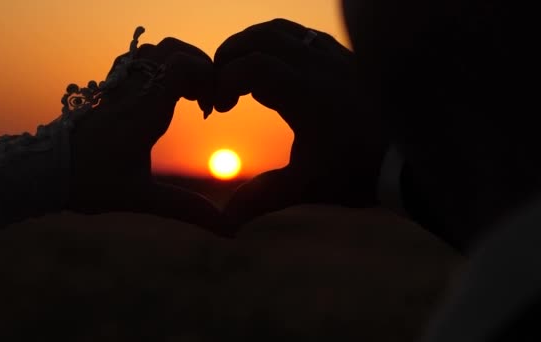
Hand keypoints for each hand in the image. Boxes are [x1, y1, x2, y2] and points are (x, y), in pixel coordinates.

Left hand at [68, 33, 220, 228]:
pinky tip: (161, 99)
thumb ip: (187, 209)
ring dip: (177, 66)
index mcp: (143, 110)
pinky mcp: (106, 91)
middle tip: (204, 99)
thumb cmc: (91, 184)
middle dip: (198, 67)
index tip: (210, 109)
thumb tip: (229, 230)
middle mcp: (130, 90)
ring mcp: (116, 87)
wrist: (42, 171)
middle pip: (172, 50)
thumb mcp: (143, 198)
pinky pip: (135, 63)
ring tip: (187, 96)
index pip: (182, 65)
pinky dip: (157, 70)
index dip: (207, 77)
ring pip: (152, 52)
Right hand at [213, 19, 388, 224]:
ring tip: (244, 72)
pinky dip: (282, 43)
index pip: (248, 66)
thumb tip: (226, 223)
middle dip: (231, 55)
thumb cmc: (360, 172)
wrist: (413, 158)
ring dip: (255, 44)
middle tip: (221, 84)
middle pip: (260, 37)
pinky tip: (280, 69)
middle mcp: (318, 65)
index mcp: (303, 93)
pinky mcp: (348, 57)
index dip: (221, 82)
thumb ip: (262, 198)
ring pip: (284, 29)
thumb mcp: (306, 186)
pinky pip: (306, 35)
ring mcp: (336, 56)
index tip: (219, 110)